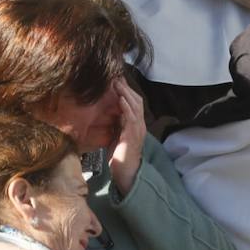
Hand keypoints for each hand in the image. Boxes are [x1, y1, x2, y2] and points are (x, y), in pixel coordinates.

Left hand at [108, 79, 145, 195]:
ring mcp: (138, 129)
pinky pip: (132, 118)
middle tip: (116, 76)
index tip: (116, 80)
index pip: (134, 102)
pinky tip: (121, 99)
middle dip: (127, 88)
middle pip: (137, 100)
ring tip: (118, 83)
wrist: (126, 172)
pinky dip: (127, 107)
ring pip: (135, 106)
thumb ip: (116, 123)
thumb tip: (109, 112)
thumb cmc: (119, 156)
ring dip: (126, 93)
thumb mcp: (116, 135)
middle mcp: (139, 124)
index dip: (126, 90)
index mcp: (135, 124)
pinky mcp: (133, 135)